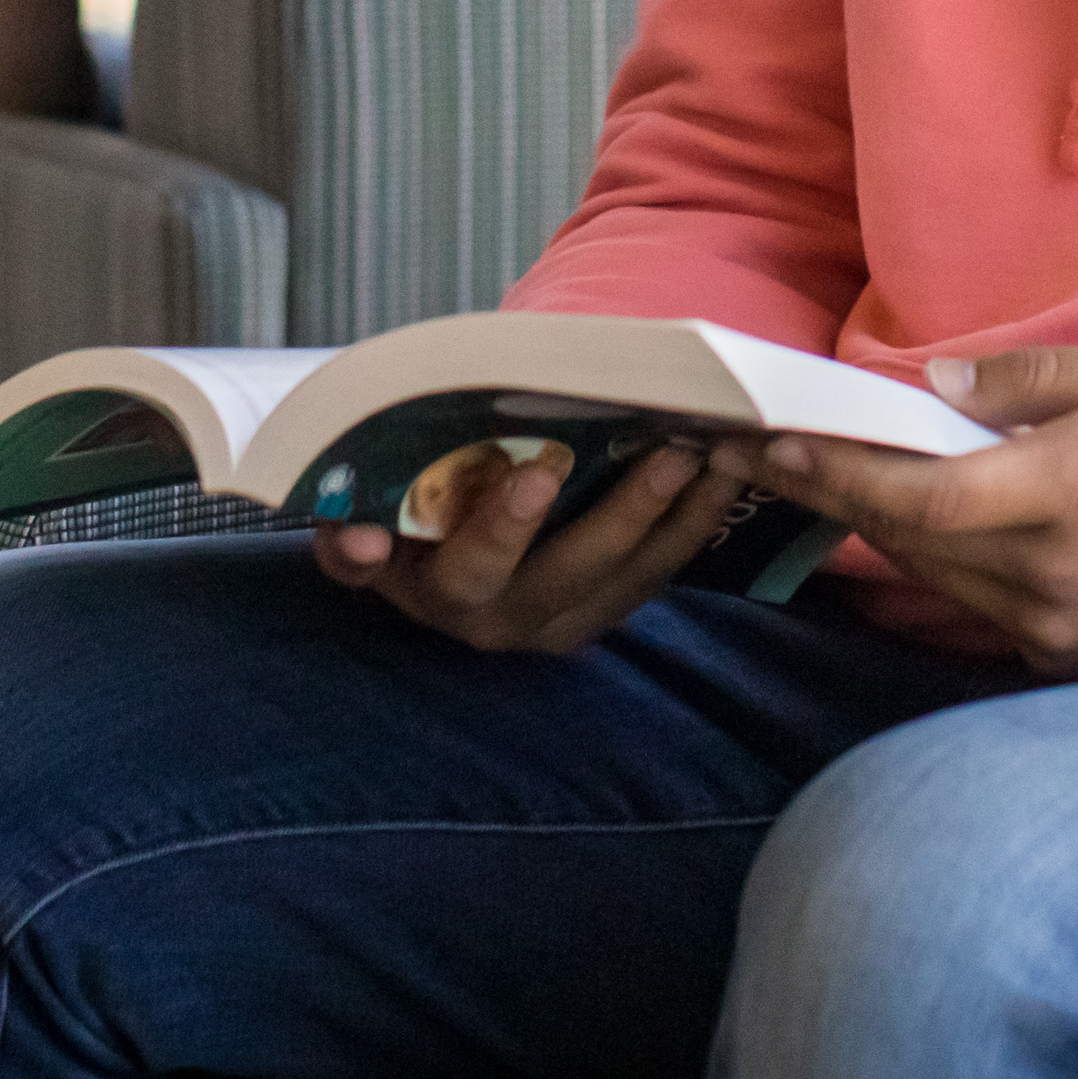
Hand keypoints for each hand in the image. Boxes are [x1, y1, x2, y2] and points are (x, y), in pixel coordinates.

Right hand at [311, 437, 750, 654]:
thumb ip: (351, 535)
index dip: (499, 527)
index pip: (464, 566)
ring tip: (715, 455)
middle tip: (666, 456)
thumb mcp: (357, 519)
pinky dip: (692, 525)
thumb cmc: (391, 506)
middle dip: (621, 516)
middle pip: (567, 576)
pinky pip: (654, 576)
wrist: (423, 545)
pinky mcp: (600, 613)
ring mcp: (557, 623)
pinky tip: (726, 473)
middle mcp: (500, 620)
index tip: (537, 474)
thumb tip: (360, 539)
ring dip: (676, 517)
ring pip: (626, 579)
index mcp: (436, 589)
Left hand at [716, 342, 1077, 677]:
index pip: (920, 496)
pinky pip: (972, 605)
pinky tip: (902, 523)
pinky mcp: (1066, 657)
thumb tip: (933, 382)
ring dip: (869, 527)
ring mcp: (1058, 626)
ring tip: (806, 476)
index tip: (768, 445)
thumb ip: (1032, 379)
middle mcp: (1054, 572)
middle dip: (825, 491)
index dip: (834, 475)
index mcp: (1073, 492)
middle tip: (750, 448)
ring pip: (929, 576)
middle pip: (906, 538)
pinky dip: (931, 562)